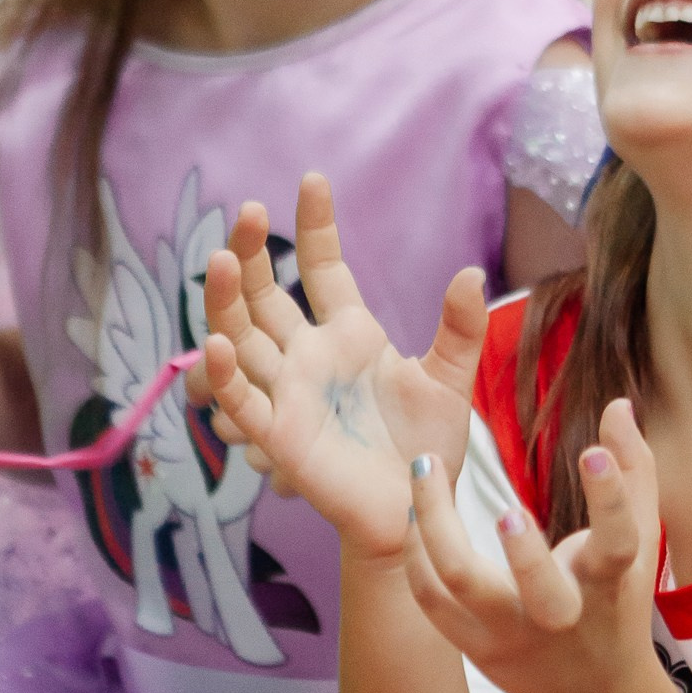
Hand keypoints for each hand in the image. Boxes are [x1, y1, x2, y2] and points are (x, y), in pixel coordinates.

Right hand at [197, 172, 486, 561]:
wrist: (417, 511)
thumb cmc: (428, 449)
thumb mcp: (450, 380)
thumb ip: (459, 327)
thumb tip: (473, 271)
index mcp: (350, 336)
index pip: (322, 268)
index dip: (316, 227)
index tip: (313, 180)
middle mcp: (309, 357)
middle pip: (266, 294)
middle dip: (252, 252)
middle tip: (247, 208)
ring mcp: (288, 392)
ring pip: (241, 337)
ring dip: (225, 300)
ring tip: (221, 260)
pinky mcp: (278, 434)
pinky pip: (244, 399)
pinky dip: (227, 374)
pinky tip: (219, 344)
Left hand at [403, 395, 662, 692]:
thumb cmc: (619, 604)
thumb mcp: (642, 545)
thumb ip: (633, 470)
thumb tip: (617, 403)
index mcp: (606, 585)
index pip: (617, 542)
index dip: (608, 500)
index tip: (592, 453)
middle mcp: (558, 615)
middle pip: (534, 588)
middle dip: (523, 551)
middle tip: (505, 504)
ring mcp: (509, 635)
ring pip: (459, 586)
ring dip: (434, 527)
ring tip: (424, 469)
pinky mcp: (472, 647)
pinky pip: (430, 600)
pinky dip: (415, 555)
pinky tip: (412, 512)